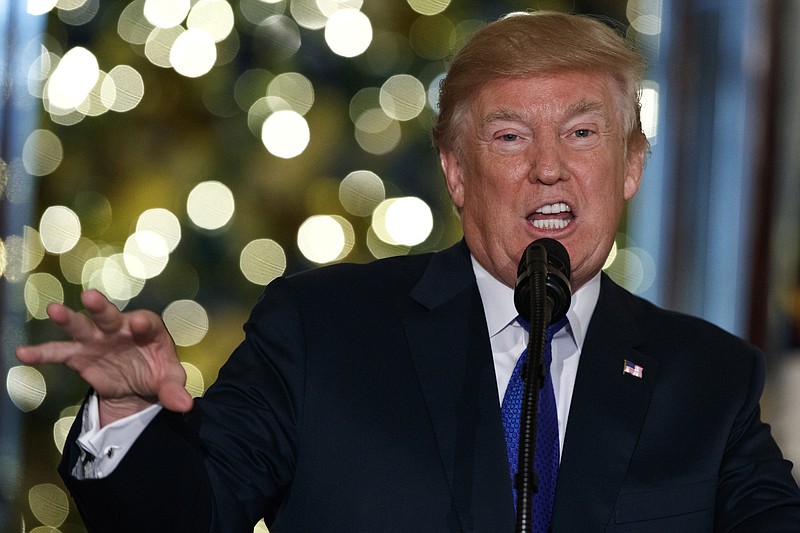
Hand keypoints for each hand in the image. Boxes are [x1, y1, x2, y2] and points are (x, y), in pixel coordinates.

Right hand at [16, 289, 192, 425]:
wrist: (138, 383)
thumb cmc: (158, 372)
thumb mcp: (170, 380)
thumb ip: (174, 390)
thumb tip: (184, 405)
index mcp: (148, 328)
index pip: (147, 323)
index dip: (144, 324)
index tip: (141, 323)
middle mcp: (120, 328)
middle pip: (110, 316)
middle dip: (101, 307)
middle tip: (91, 297)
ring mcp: (97, 340)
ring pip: (81, 327)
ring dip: (68, 319)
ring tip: (54, 310)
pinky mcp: (80, 355)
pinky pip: (59, 352)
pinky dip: (42, 353)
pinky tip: (23, 353)